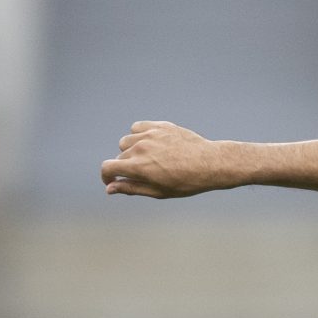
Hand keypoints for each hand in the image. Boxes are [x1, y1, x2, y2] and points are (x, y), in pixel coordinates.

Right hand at [100, 121, 237, 197]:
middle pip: (119, 156)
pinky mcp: (159, 126)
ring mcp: (149, 135)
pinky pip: (137, 127)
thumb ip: (132, 188)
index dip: (107, 177)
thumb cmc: (186, 182)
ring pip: (126, 141)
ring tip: (148, 160)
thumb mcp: (158, 191)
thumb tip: (110, 188)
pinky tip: (150, 144)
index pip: (108, 168)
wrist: (210, 163)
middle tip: (145, 175)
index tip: (112, 182)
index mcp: (138, 167)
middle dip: (125, 167)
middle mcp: (140, 148)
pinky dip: (138, 135)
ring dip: (130, 150)